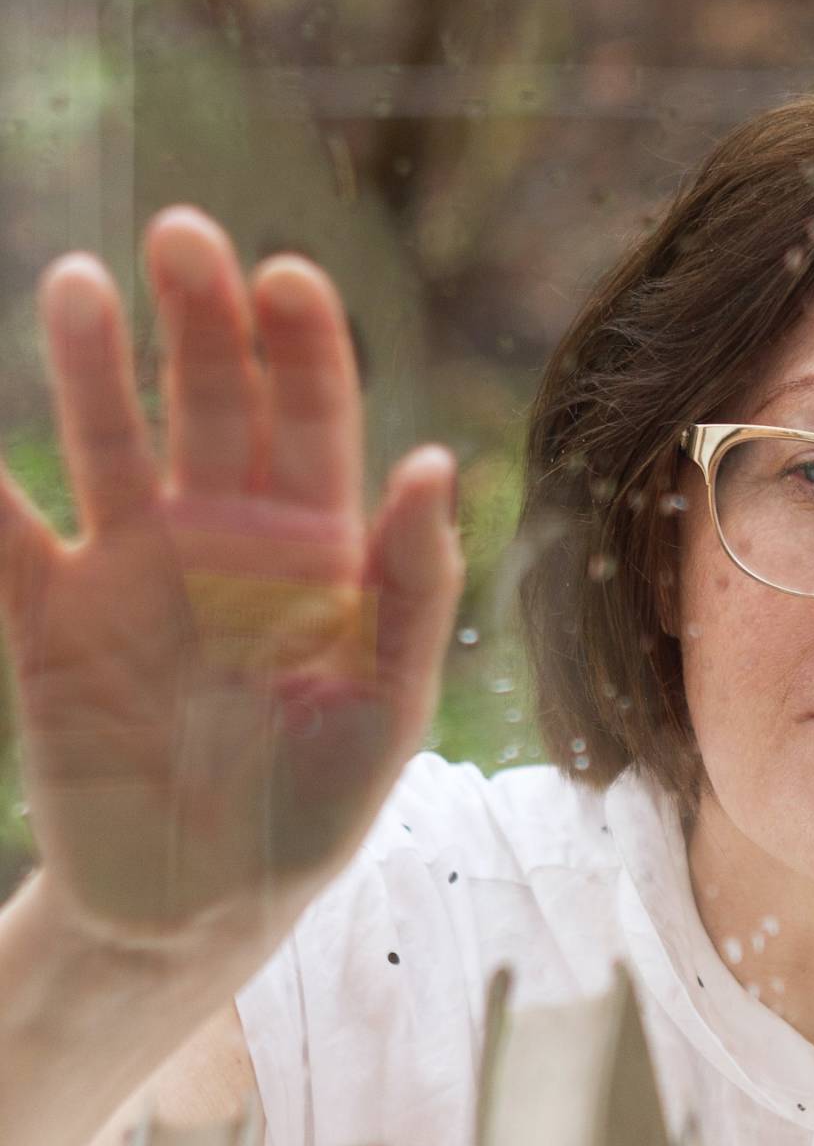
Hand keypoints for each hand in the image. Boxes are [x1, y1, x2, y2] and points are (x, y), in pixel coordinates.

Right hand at [0, 210, 461, 947]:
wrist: (198, 911)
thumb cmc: (314, 808)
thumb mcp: (385, 709)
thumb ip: (412, 590)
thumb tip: (437, 462)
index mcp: (315, 543)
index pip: (312, 411)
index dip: (301, 342)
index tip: (286, 276)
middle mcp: (221, 533)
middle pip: (210, 398)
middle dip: (199, 316)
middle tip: (183, 234)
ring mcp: (129, 570)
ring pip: (108, 440)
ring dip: (93, 363)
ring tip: (78, 282)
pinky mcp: (47, 622)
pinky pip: (6, 541)